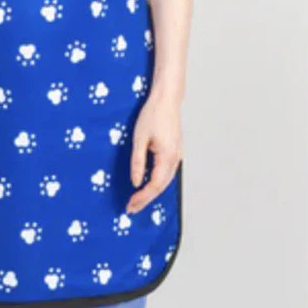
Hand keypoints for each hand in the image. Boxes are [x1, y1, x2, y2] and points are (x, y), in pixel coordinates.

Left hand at [126, 91, 182, 213]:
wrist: (166, 100)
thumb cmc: (152, 115)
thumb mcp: (139, 138)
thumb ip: (138, 162)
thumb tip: (135, 182)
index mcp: (167, 157)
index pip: (155, 185)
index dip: (142, 198)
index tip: (130, 205)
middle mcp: (175, 159)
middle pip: (161, 186)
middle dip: (146, 199)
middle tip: (131, 208)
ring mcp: (177, 155)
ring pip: (165, 181)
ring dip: (152, 191)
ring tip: (137, 199)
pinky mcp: (175, 151)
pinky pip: (166, 172)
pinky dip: (157, 181)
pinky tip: (147, 183)